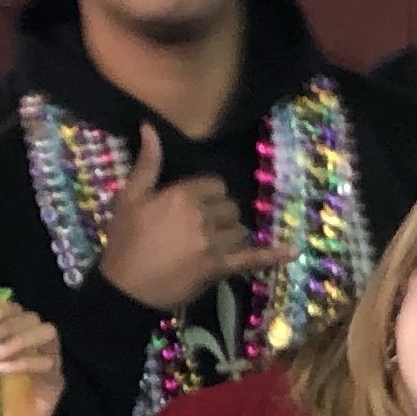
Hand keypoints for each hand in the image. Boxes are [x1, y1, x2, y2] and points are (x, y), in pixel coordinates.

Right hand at [95, 125, 274, 316]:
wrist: (123, 289)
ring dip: (232, 235)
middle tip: (200, 228)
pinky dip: (273, 256)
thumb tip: (150, 126)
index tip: (194, 207)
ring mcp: (214, 244)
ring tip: (213, 245)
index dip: (208, 195)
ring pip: (240, 230)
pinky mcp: (220, 269)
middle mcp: (203, 216)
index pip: (215, 185)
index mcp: (183, 196)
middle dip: (220, 215)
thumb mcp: (129, 198)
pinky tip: (292, 251)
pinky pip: (253, 259)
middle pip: (231, 207)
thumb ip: (147, 163)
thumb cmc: (124, 242)